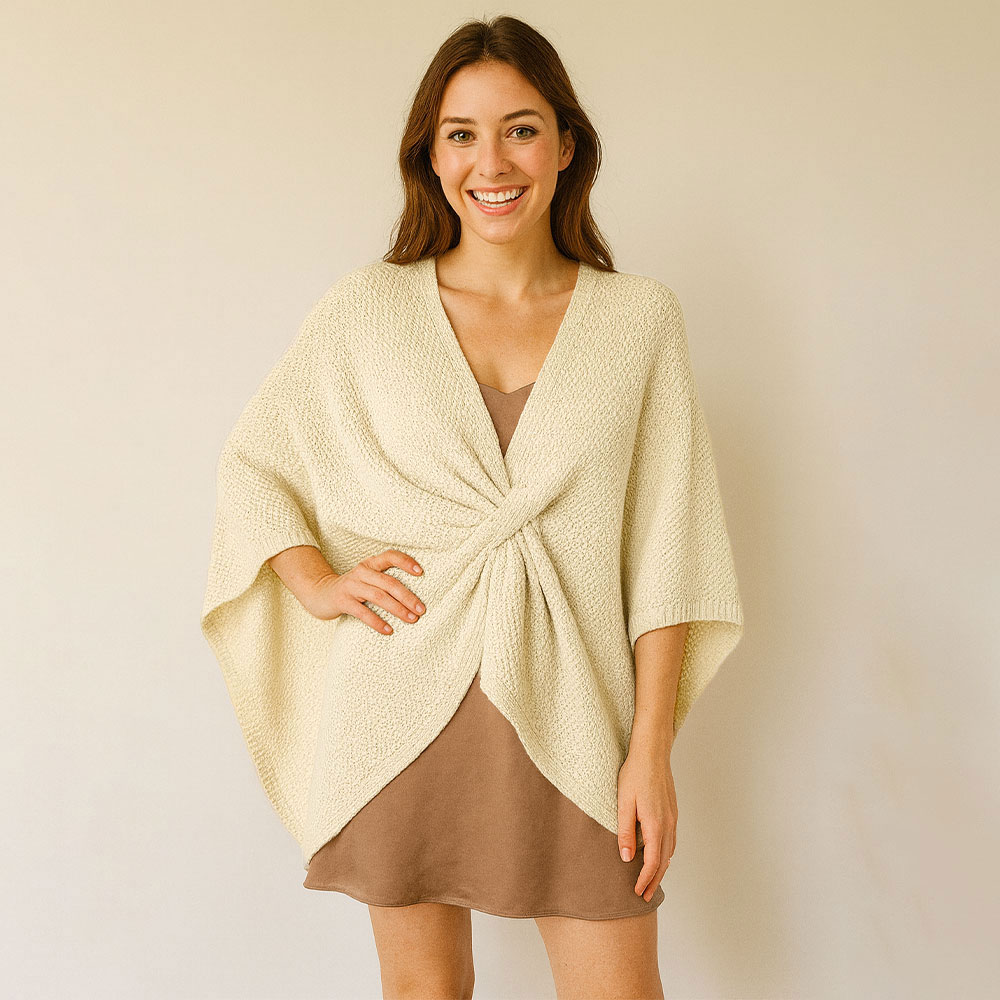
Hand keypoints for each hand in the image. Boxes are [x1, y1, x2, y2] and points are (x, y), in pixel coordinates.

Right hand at [302, 549, 425, 633]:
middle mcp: (361, 572)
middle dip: (407, 596)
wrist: (320, 594)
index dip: (406, 562)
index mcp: (370, 564)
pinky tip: (389, 630)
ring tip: (412, 619)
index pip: (390, 556)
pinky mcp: (343, 602)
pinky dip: (377, 622)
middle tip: (421, 609)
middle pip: (389, 582)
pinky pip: (363, 613)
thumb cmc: (352, 588)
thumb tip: (415, 595)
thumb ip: (384, 580)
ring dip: (398, 609)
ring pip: (379, 597)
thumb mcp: (367, 578)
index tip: (421, 572)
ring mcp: (351, 586)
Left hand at [616, 748, 676, 900]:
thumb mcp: (623, 803)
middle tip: (645, 896)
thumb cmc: (634, 775)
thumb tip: (627, 858)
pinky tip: (660, 855)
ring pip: (670, 851)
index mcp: (655, 824)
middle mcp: (668, 824)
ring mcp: (672, 818)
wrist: (652, 753)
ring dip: (662, 869)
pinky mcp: (672, 811)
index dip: (646, 879)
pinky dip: (666, 854)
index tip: (638, 892)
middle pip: (664, 861)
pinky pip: (672, 839)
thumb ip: (626, 831)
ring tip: (652, 880)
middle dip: (655, 880)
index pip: (653, 862)